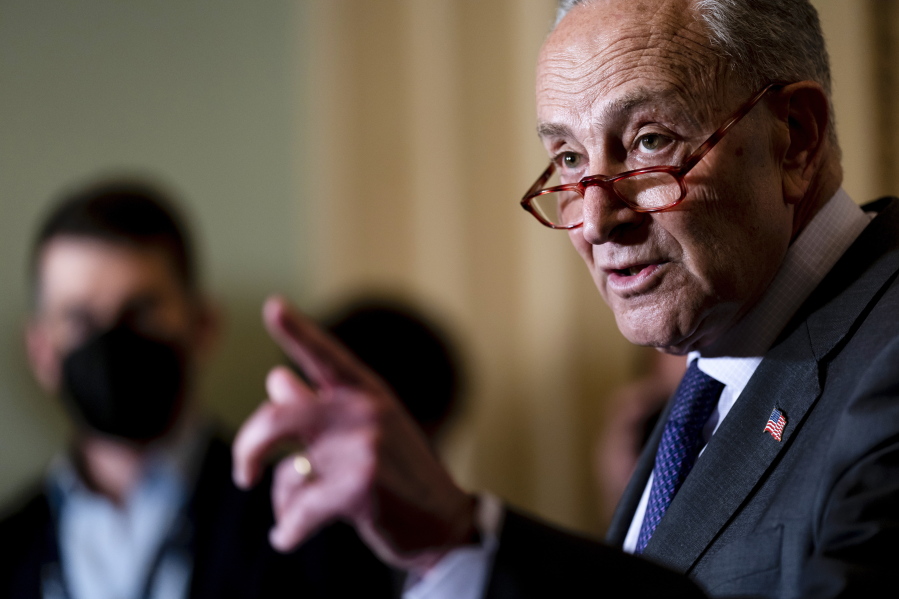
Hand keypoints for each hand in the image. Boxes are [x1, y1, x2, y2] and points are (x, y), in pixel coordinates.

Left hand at [233, 296, 475, 571]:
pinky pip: (297, 511)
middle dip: (248, 449)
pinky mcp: (357, 488)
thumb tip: (275, 376)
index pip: (324, 356)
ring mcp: (362, 447)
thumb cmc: (399, 478)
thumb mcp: (366, 433)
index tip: (271, 304)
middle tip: (245, 475)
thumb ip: (319, 406)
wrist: (444, 524)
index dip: (295, 330)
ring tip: (296, 517)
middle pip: (277, 417)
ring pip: (285, 473)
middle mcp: (364, 411)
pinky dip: (288, 532)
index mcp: (366, 393)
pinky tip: (288, 538)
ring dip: (284, 503)